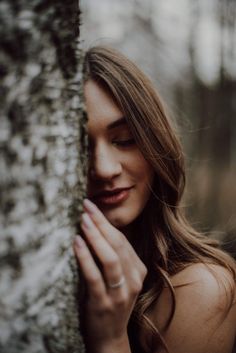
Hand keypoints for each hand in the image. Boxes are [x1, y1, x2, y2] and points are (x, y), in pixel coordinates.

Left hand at [73, 198, 146, 351]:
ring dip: (96, 236)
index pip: (123, 241)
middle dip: (101, 223)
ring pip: (110, 258)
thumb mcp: (118, 278)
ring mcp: (120, 293)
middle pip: (118, 245)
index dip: (107, 223)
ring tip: (83, 220)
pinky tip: (77, 242)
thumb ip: (111, 256)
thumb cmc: (110, 302)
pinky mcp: (104, 303)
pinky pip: (94, 276)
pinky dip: (85, 257)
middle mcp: (133, 280)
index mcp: (138, 271)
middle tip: (86, 206)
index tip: (92, 207)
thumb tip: (93, 228)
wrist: (109, 339)